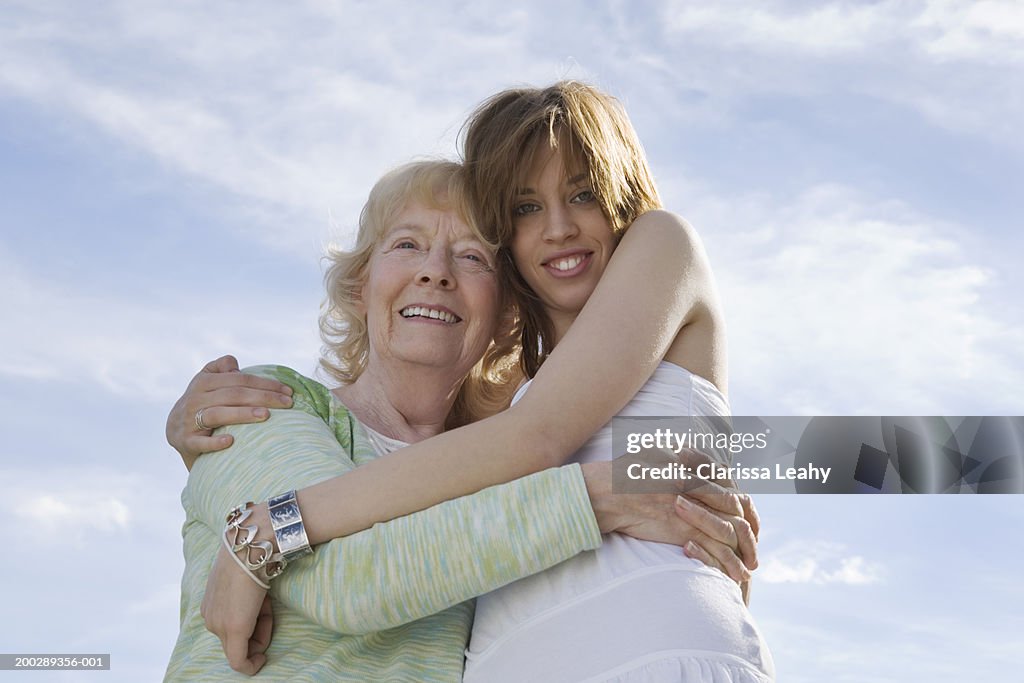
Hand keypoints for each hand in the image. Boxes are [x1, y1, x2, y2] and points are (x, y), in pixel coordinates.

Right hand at [165, 355, 292, 469]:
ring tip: (266, 415)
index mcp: (204, 381)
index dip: (265, 383)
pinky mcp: (186, 441)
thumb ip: (221, 368)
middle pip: (234, 395)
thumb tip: (234, 363)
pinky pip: (200, 442)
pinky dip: (215, 442)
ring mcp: (189, 420)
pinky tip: (231, 441)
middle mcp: (195, 399)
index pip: (240, 380)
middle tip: (287, 403)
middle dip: (263, 397)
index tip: (288, 391)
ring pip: (218, 414)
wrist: (176, 430)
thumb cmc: (203, 402)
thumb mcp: (208, 381)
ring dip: (243, 414)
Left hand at [201, 508, 275, 674]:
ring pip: (242, 647)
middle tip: (270, 610)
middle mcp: (210, 618)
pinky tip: (261, 661)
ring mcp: (220, 625)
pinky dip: (250, 664)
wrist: (250, 547)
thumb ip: (244, 596)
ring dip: (260, 635)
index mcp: (211, 605)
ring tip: (268, 609)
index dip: (253, 622)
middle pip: (236, 639)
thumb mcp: (244, 579)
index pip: (232, 626)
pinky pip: (240, 661)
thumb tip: (257, 603)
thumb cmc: (251, 558)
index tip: (266, 609)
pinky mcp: (234, 631)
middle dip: (258, 631)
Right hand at [581, 457, 757, 584]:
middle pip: (735, 509)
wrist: (606, 492)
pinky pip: (713, 549)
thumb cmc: (623, 472)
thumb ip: (674, 453)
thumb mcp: (653, 452)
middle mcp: (696, 488)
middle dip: (749, 530)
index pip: (728, 486)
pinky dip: (727, 563)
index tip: (745, 516)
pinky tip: (735, 574)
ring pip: (729, 531)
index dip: (740, 504)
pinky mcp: (682, 532)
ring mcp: (691, 510)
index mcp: (692, 469)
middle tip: (753, 544)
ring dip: (742, 551)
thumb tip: (684, 450)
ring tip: (749, 566)